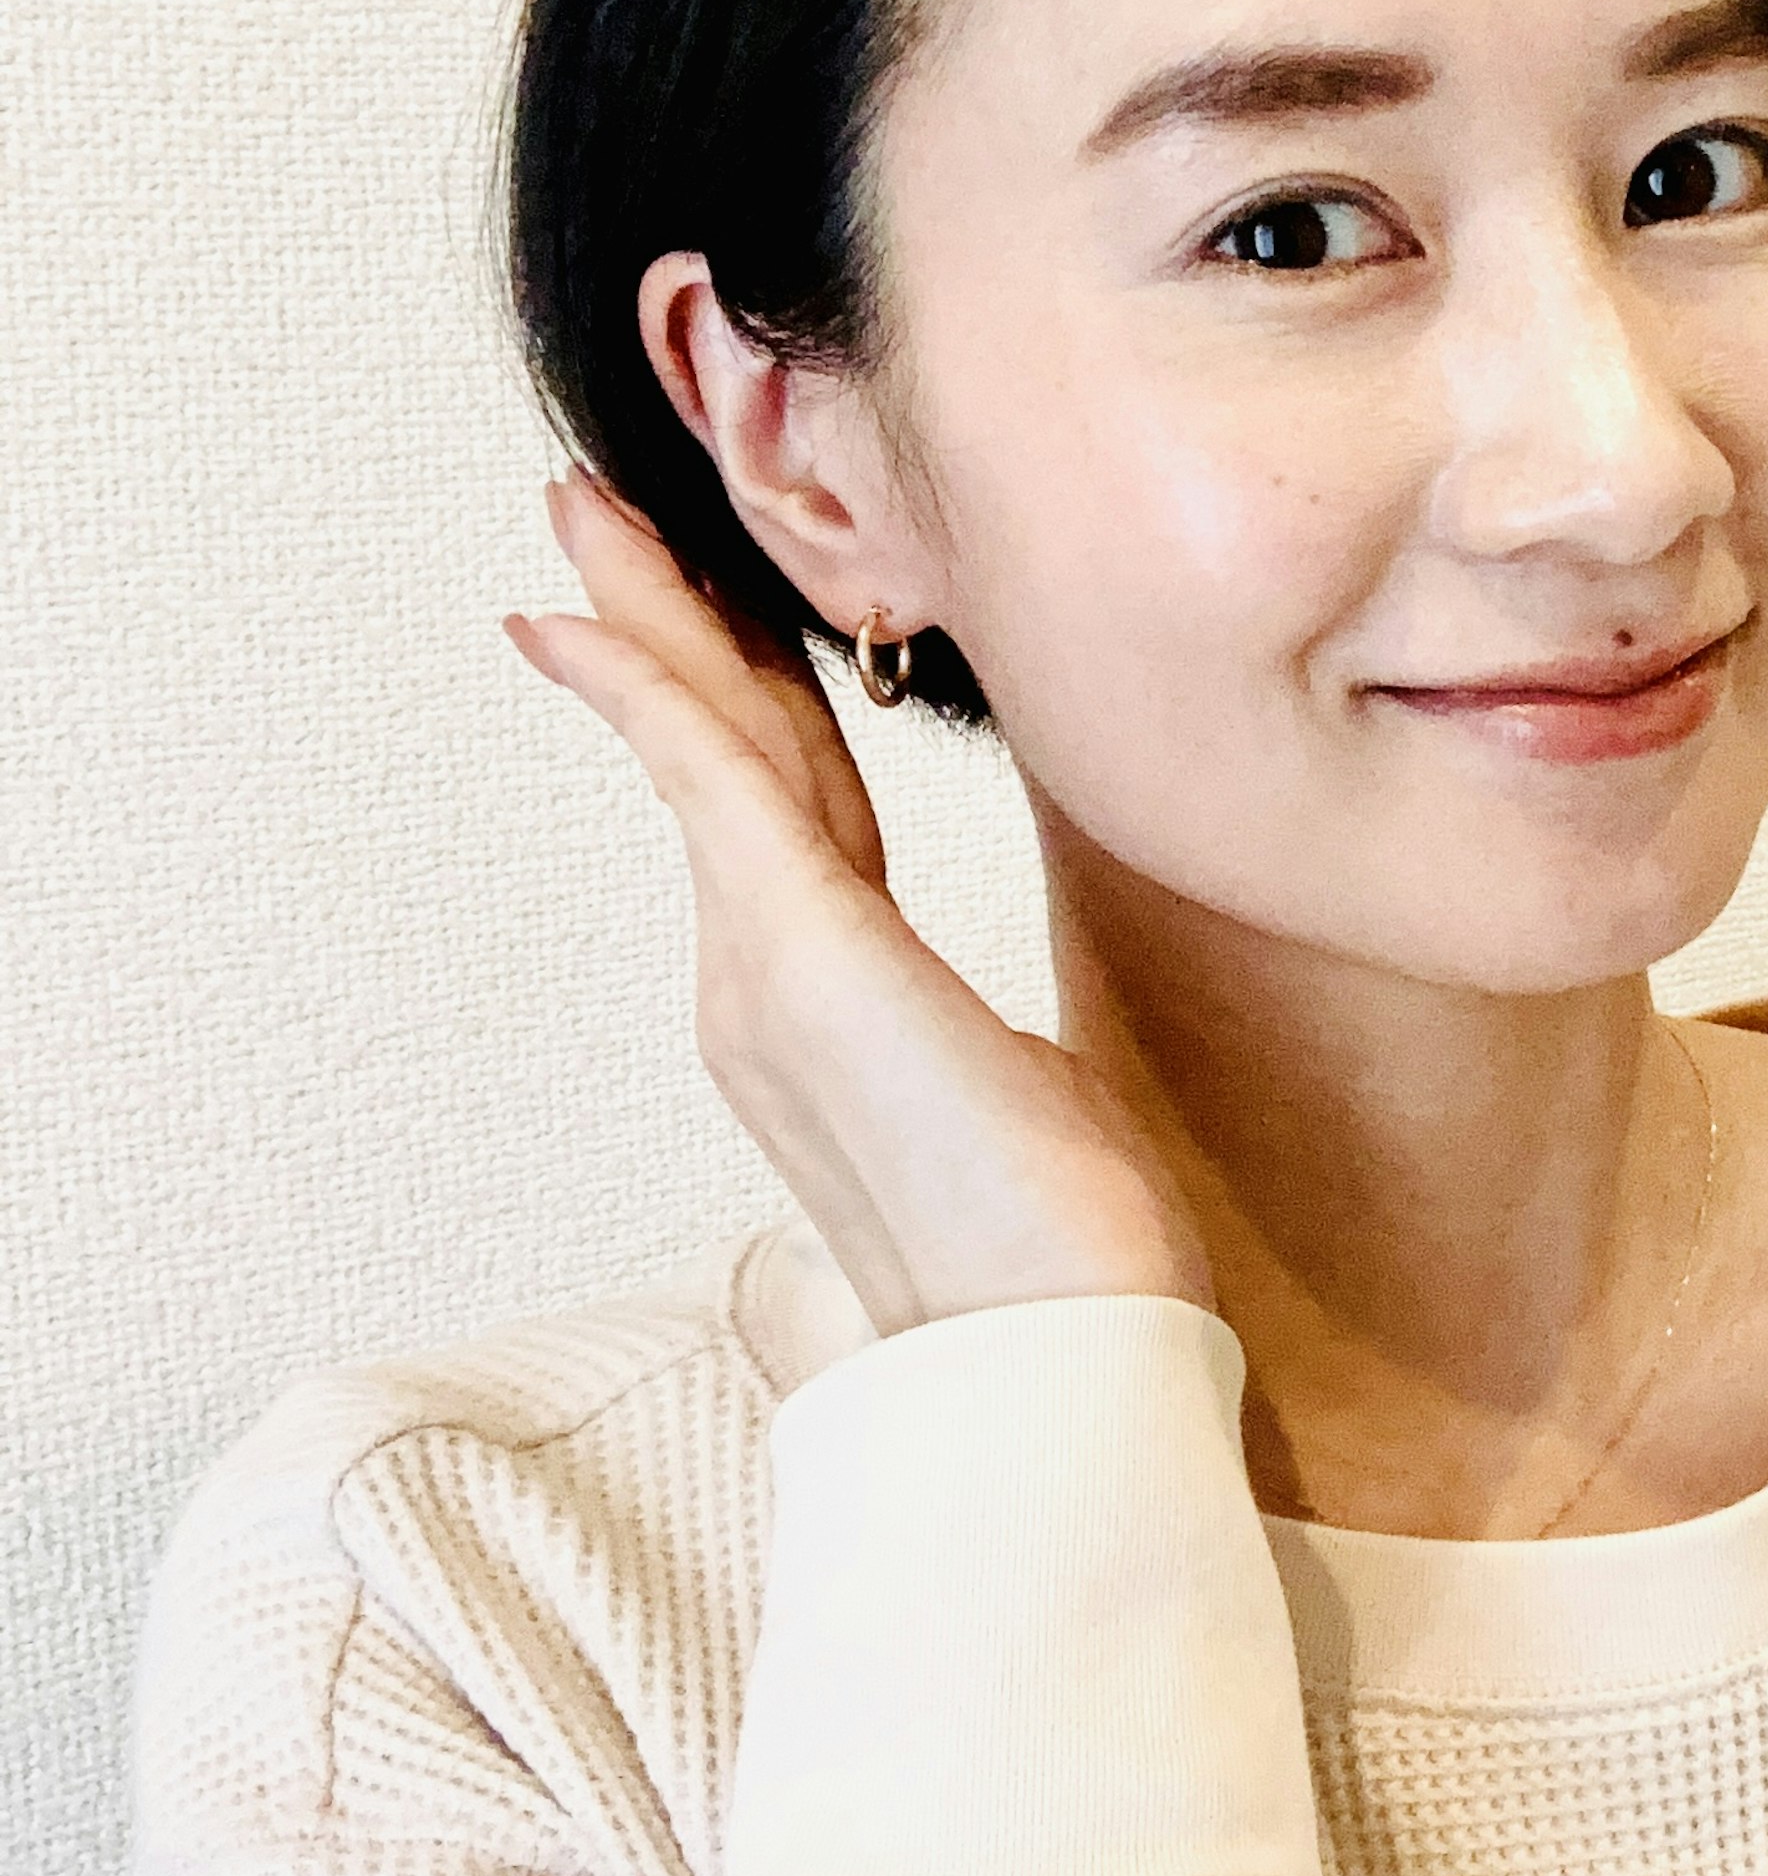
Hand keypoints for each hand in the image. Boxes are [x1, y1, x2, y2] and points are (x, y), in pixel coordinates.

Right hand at [504, 469, 1214, 1338]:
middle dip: (663, 629)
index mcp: (829, 1008)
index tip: (693, 623)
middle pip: (723, 761)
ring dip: (653, 625)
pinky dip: (659, 697)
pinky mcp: (806, 957)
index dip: (737, 704)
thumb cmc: (1066, 1261)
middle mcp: (772, 983)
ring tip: (592, 525)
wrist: (1060, 1352)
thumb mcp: (1030, 1113)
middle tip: (596, 522)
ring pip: (713, 752)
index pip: (784, 814)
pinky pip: (719, 789)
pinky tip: (605, 629)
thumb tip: (1018, 1074)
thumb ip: (992, 1066)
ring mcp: (773, 972)